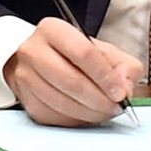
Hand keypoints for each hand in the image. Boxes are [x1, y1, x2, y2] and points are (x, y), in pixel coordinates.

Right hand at [3, 18, 143, 126]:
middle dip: (99, 100)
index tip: (120, 93)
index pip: (83, 53)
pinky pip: (55, 117)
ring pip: (62, 103)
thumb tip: (125, 87)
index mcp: (53, 30)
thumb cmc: (76, 56)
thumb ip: (124, 66)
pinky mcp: (26, 99)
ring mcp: (25, 76)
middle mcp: (33, 50)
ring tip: (105, 111)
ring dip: (90, 113)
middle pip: (71, 81)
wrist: (43, 60)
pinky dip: (76, 120)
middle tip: (116, 107)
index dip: (105, 77)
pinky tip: (87, 114)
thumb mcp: (105, 51)